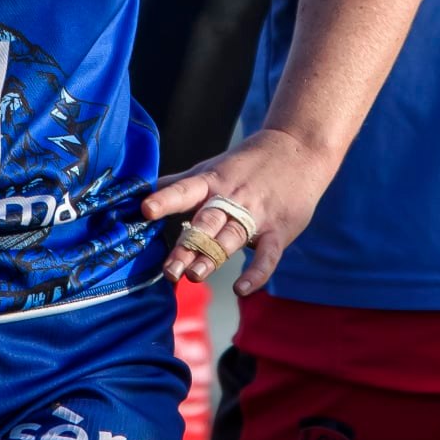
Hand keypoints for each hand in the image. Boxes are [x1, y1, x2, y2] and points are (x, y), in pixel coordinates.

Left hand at [141, 127, 336, 295]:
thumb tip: (141, 189)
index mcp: (211, 182)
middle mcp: (231, 198)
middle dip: (186, 246)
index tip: (145, 209)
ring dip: (213, 258)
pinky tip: (241, 288)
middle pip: (206, 223)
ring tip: (193, 276)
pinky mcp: (279, 230)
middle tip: (169, 270)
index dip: (165, 199)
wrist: (297, 150)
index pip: (184, 189)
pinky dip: (256, 272)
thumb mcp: (211, 168)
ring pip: (231, 238)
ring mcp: (256, 215)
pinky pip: (267, 255)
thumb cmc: (246, 164)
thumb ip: (180, 183)